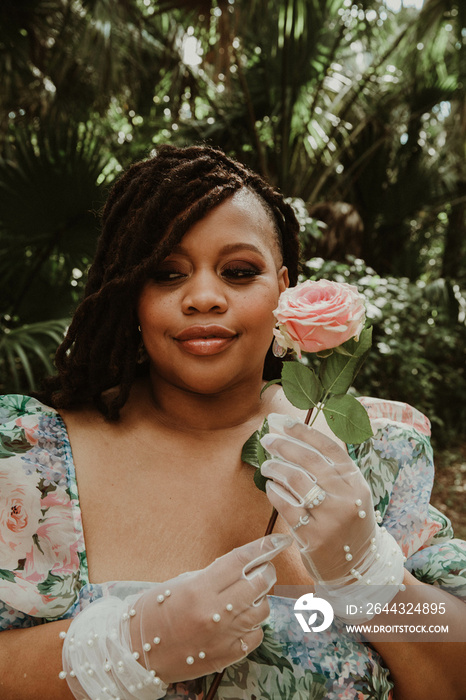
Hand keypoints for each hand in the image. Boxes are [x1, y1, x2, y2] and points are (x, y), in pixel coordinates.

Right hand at [130, 533, 291, 682]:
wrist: (137, 652)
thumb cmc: (154, 612)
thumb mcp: (180, 583)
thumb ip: (212, 575)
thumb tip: (243, 565)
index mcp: (200, 588)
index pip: (241, 560)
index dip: (264, 547)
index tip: (279, 541)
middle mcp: (215, 611)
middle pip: (259, 584)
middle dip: (266, 572)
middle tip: (263, 569)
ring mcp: (223, 635)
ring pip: (262, 609)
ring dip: (260, 599)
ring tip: (249, 596)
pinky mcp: (226, 655)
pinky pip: (255, 635)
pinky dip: (253, 625)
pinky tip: (241, 620)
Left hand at [260, 413, 375, 582]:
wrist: (358, 566)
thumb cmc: (347, 521)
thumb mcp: (350, 493)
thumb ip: (330, 470)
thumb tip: (293, 439)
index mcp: (356, 482)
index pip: (328, 448)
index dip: (304, 431)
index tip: (283, 421)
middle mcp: (346, 498)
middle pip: (309, 460)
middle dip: (284, 445)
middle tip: (267, 438)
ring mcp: (331, 519)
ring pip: (296, 481)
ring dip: (276, 468)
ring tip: (267, 464)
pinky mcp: (314, 538)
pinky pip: (287, 507)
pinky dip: (275, 493)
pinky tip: (270, 487)